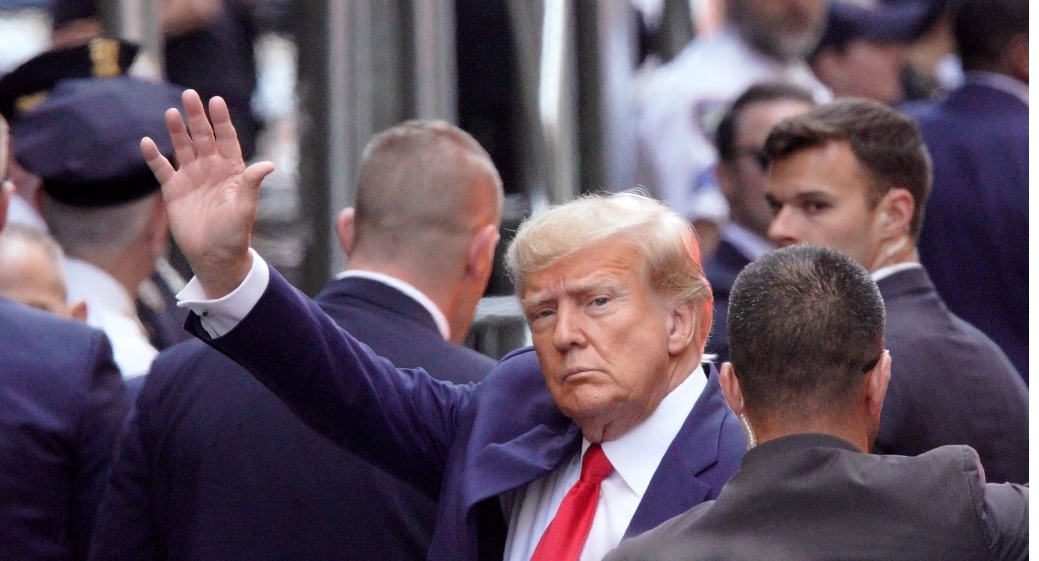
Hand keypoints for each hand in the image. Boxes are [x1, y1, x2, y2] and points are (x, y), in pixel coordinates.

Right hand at [141, 89, 273, 298]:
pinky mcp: (174, 190)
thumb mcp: (245, 207)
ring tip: (171, 112)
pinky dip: (154, 157)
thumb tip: (268, 165)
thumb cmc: (235, 233)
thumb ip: (251, 184)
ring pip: (183, 147)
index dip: (221, 120)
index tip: (216, 100)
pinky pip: (162, 169)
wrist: (214, 255)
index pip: (227, 139)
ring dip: (176, 131)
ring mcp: (192, 177)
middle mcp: (211, 169)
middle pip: (203, 137)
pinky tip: (146, 142)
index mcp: (232, 170)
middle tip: (189, 94)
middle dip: (196, 117)